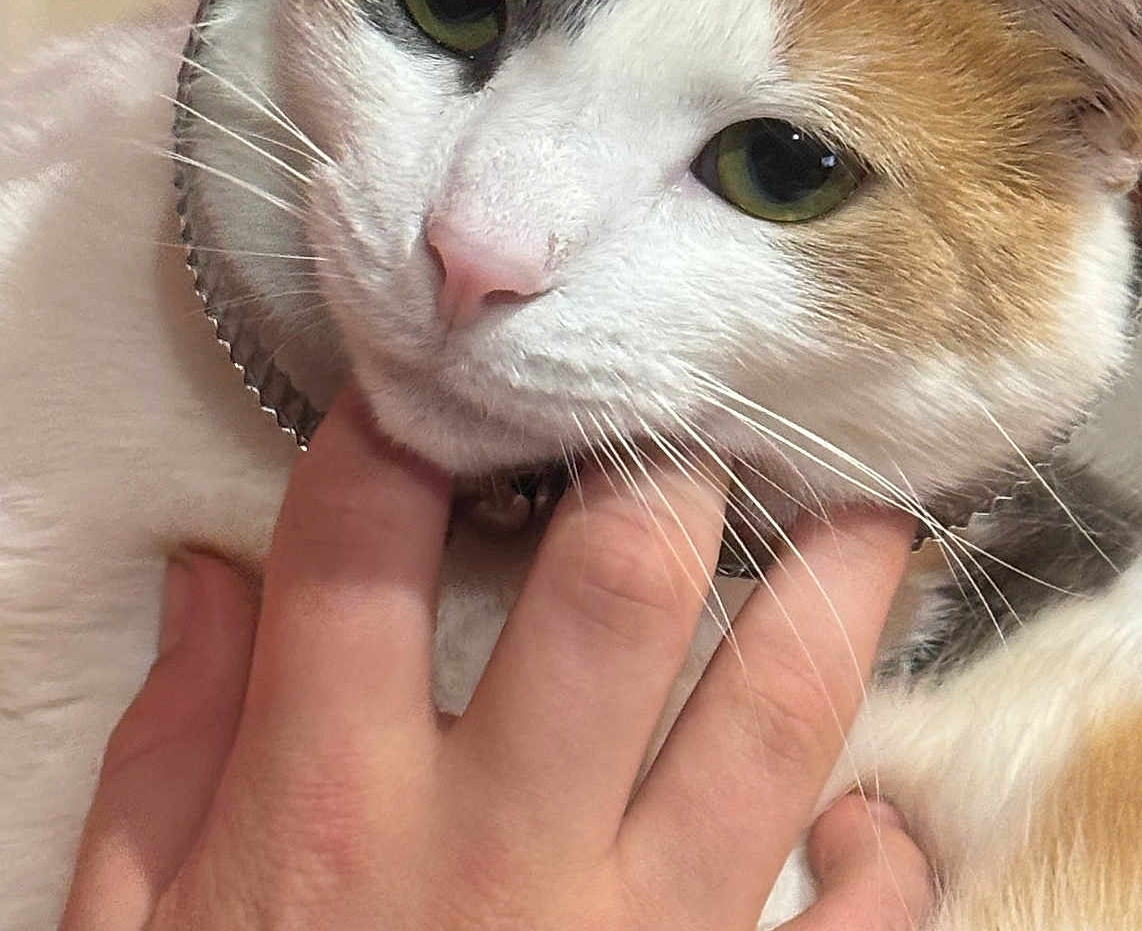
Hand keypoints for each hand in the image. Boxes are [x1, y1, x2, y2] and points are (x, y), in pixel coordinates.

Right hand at [62, 391, 930, 930]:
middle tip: (702, 391)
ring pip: (778, 708)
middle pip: (622, 582)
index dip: (404, 417)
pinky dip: (886, 856)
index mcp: (328, 814)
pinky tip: (873, 811)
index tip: (446, 369)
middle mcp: (498, 859)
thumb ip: (168, 750)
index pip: (367, 538)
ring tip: (866, 498)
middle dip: (670, 455)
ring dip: (841, 583)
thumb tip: (214, 572)